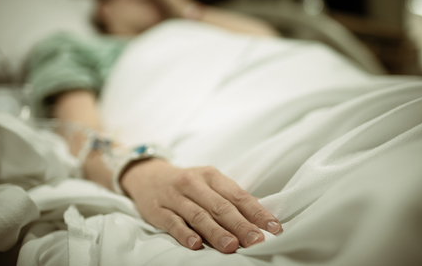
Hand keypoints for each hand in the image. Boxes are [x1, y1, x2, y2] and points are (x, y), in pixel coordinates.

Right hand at [120, 159, 281, 252]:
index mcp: (211, 175)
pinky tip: (196, 245)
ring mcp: (174, 196)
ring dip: (216, 232)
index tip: (274, 227)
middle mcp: (193, 183)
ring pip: (198, 215)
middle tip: (257, 240)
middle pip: (220, 206)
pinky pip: (172, 223)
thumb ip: (231, 198)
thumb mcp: (209, 183)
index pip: (238, 195)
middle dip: (240, 225)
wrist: (147, 176)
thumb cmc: (187, 184)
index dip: (257, 211)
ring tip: (231, 246)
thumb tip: (261, 217)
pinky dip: (184, 234)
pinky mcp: (158, 210)